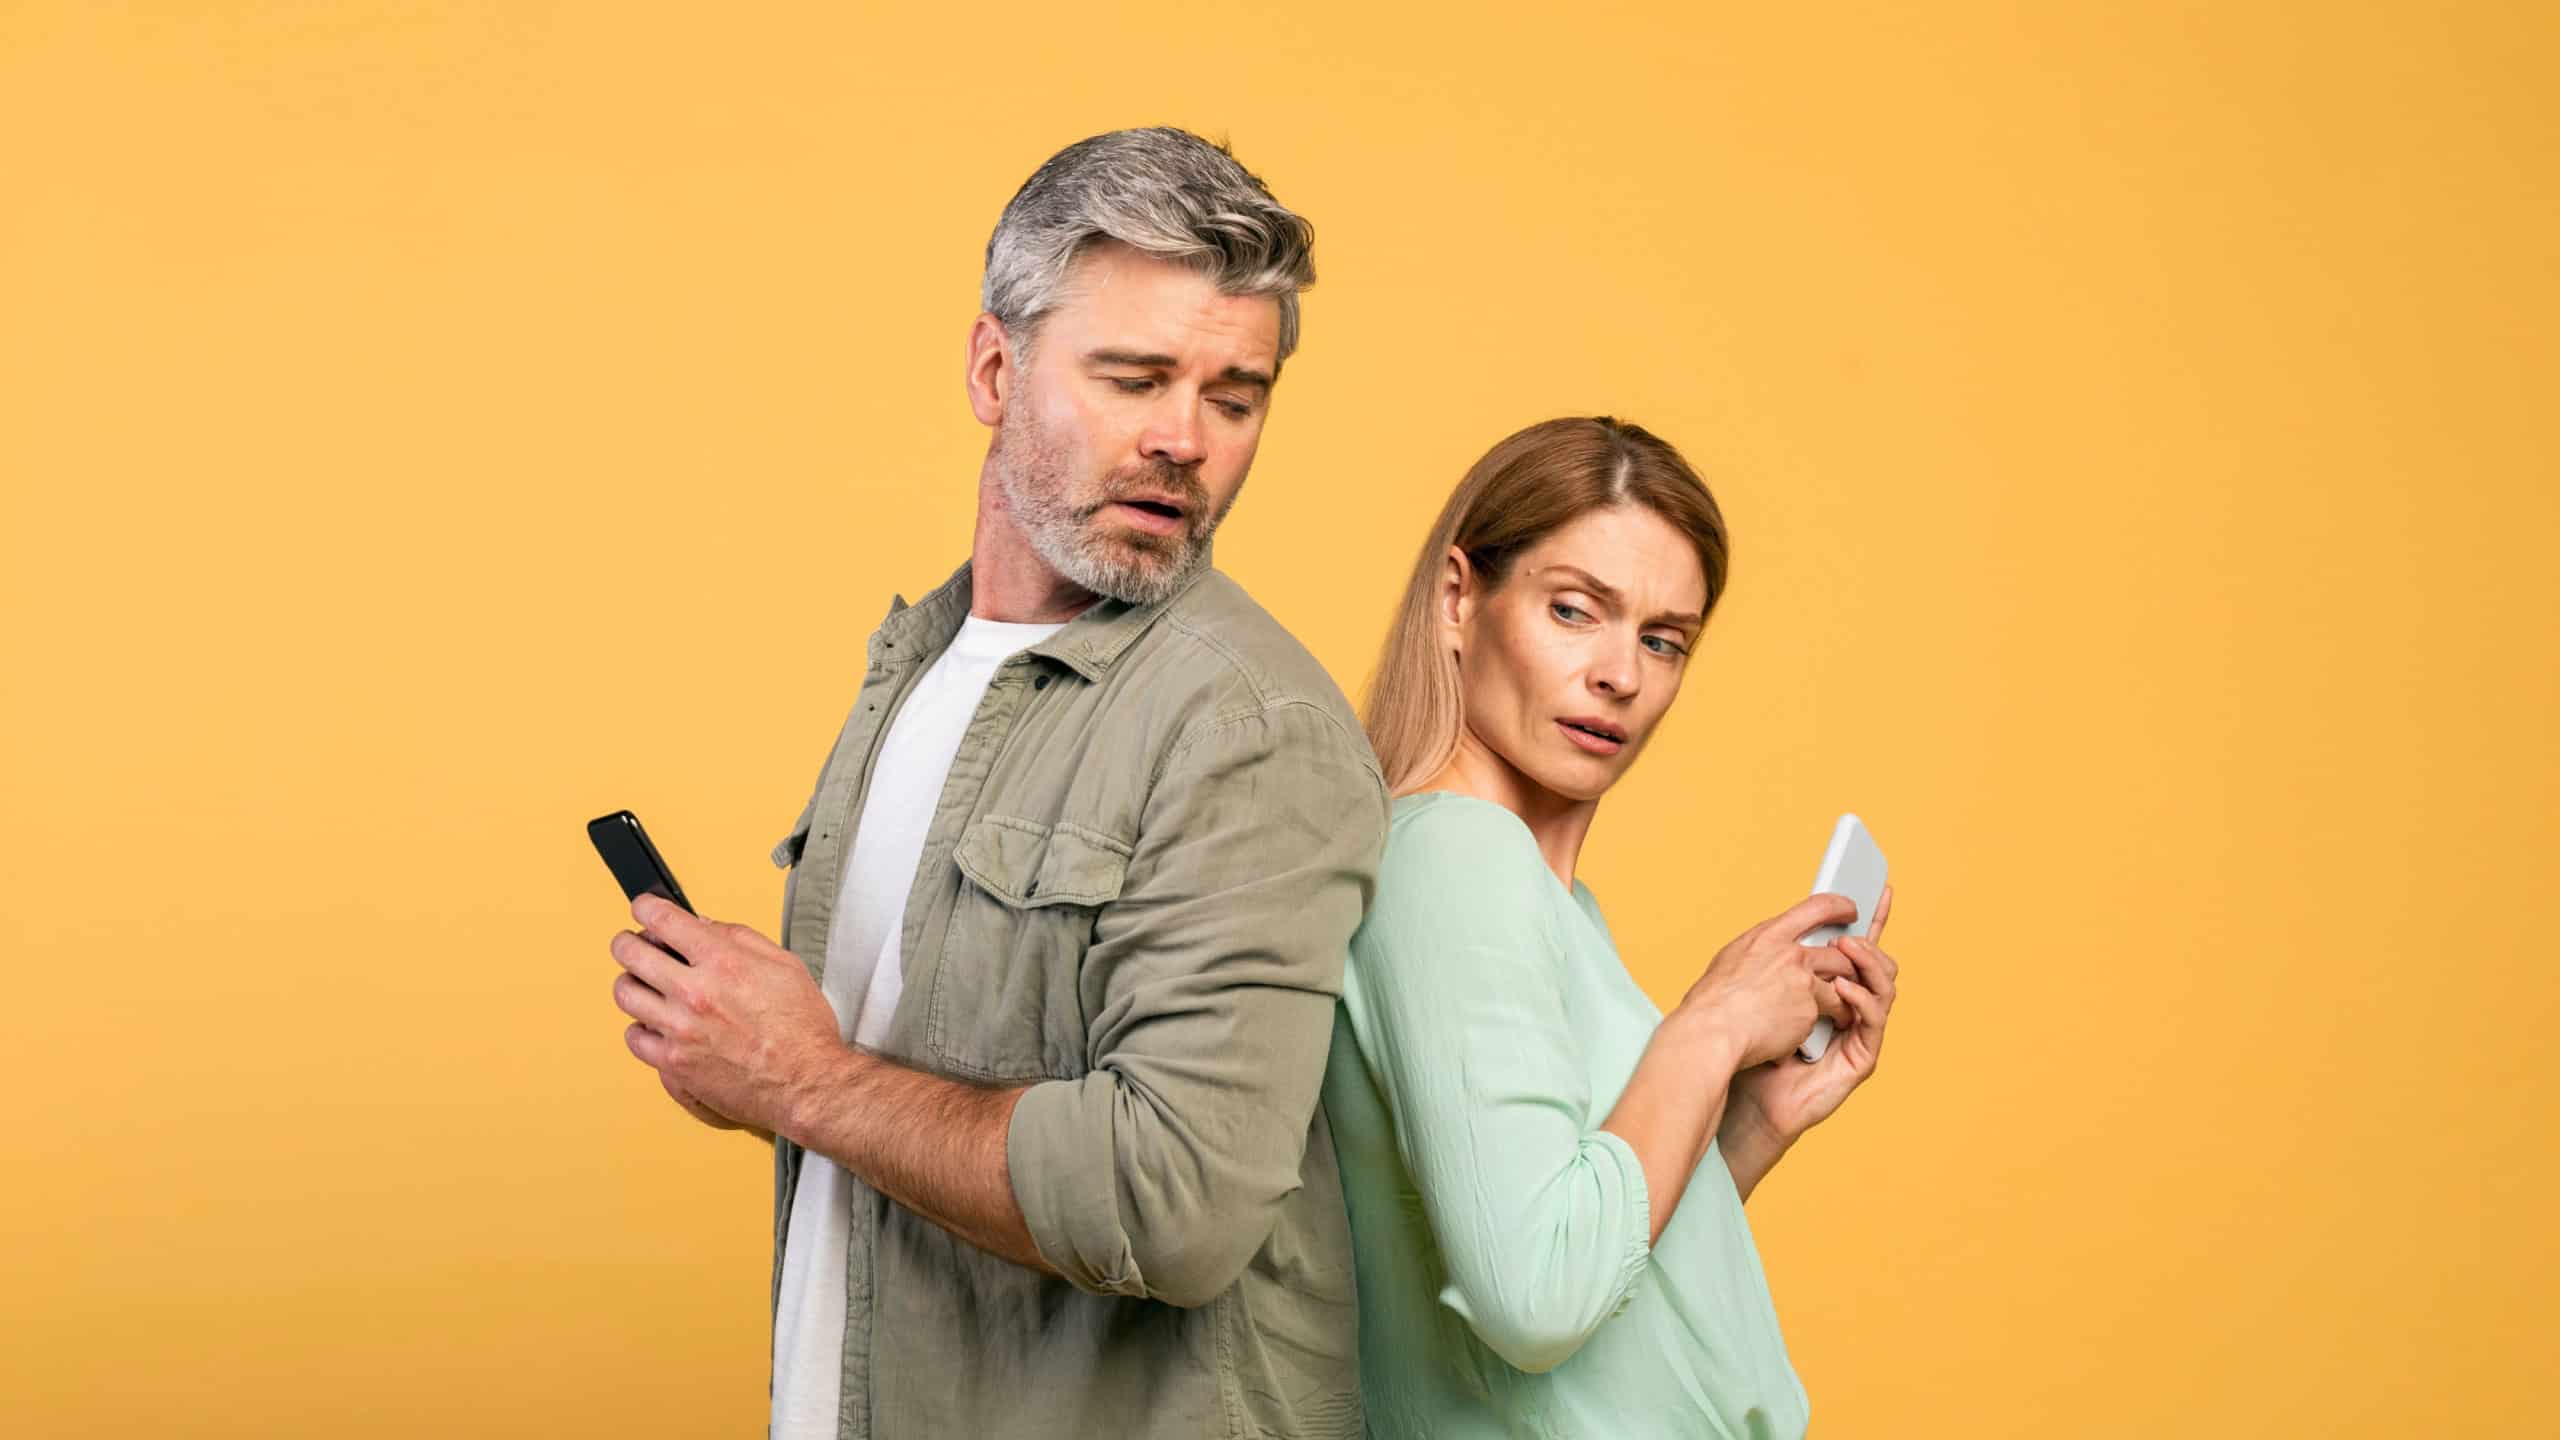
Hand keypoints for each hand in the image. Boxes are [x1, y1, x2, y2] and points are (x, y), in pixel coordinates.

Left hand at [608, 895, 839, 1136]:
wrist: (806, 1083)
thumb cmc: (802, 1029)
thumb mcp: (785, 965)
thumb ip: (740, 939)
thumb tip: (704, 926)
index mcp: (722, 962)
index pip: (662, 920)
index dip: (646, 907)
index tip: (644, 908)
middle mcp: (695, 993)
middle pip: (630, 953)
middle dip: (628, 942)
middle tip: (632, 944)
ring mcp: (679, 1030)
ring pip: (625, 994)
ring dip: (631, 982)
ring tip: (643, 984)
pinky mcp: (673, 1062)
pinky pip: (634, 1037)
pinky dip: (640, 1027)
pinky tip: (655, 1023)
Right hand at [1673, 892, 1863, 1069]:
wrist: (1712, 1030)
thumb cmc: (1712, 1003)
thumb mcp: (1732, 960)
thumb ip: (1759, 952)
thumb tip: (1766, 954)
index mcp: (1767, 936)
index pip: (1816, 907)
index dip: (1839, 906)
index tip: (1850, 910)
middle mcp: (1789, 953)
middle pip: (1838, 951)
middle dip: (1850, 964)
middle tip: (1853, 972)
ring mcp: (1802, 980)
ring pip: (1842, 981)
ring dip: (1846, 995)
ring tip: (1841, 1010)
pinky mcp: (1810, 1008)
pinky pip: (1831, 1012)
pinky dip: (1828, 1022)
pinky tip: (1820, 1031)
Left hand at [1728, 886, 1899, 1148]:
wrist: (1745, 1091)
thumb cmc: (1752, 1043)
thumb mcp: (1768, 989)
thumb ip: (1787, 961)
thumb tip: (1794, 922)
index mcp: (1830, 987)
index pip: (1860, 947)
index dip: (1875, 918)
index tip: (1882, 886)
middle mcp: (1851, 1007)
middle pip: (1880, 964)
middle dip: (1872, 940)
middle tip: (1849, 930)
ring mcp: (1859, 1032)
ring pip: (1884, 987)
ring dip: (1868, 962)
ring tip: (1846, 948)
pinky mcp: (1861, 1057)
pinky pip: (1873, 1020)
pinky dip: (1860, 998)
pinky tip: (1842, 988)